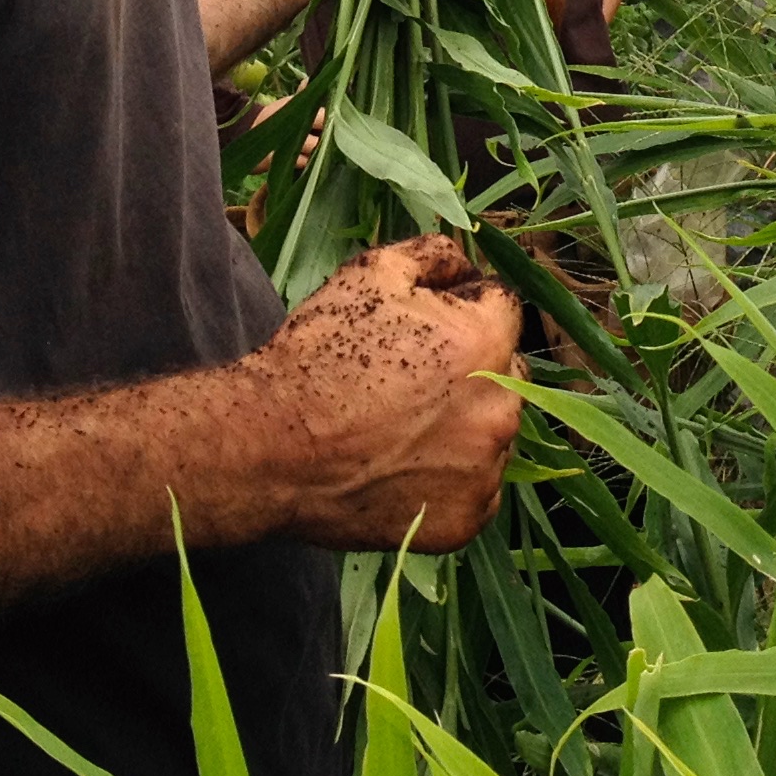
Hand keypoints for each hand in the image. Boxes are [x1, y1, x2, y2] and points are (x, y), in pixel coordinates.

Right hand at [244, 236, 523, 552]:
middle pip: (504, 372)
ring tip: (396, 422)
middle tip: (406, 372)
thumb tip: (464, 263)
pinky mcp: (464, 521)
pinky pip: (474, 487)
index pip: (503, 308)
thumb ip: (434, 254)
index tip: (420, 320)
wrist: (272, 444)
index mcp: (485, 345)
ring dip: (461, 420)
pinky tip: (399, 462)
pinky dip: (448, 475)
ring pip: (489, 431)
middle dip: (469, 364)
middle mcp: (500, 412)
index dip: (462, 303)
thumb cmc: (318, 352)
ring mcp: (485, 473)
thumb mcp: (369, 273)